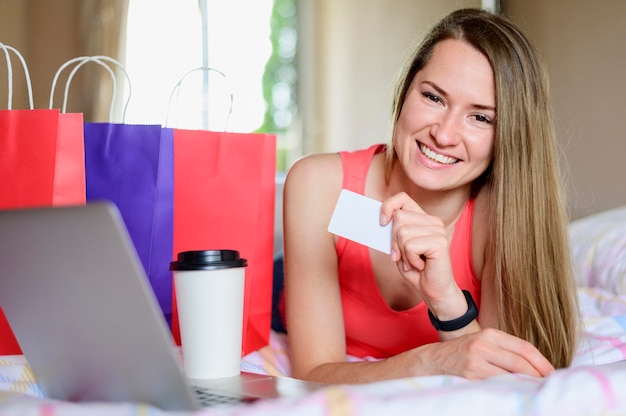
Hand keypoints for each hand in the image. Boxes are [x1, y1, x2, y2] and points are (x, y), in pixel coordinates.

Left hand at [380, 192, 457, 307]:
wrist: (434, 291)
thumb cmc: (416, 270)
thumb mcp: (399, 249)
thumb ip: (392, 233)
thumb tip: (380, 220)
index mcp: (422, 218)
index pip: (402, 198)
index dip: (388, 206)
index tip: (381, 223)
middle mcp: (432, 221)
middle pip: (399, 217)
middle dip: (393, 240)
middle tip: (401, 256)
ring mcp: (438, 230)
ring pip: (403, 232)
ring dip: (403, 253)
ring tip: (413, 262)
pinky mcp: (439, 242)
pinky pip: (410, 245)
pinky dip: (410, 259)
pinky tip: (420, 265)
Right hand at [411, 328, 554, 378]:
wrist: (432, 361)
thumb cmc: (462, 354)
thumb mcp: (482, 343)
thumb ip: (505, 350)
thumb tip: (535, 366)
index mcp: (490, 334)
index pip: (525, 348)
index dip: (542, 362)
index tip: (553, 373)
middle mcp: (483, 345)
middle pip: (521, 362)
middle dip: (539, 376)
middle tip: (550, 385)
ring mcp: (476, 360)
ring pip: (512, 374)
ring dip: (527, 384)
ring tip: (536, 390)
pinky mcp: (470, 375)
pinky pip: (498, 384)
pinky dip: (510, 389)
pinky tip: (517, 393)